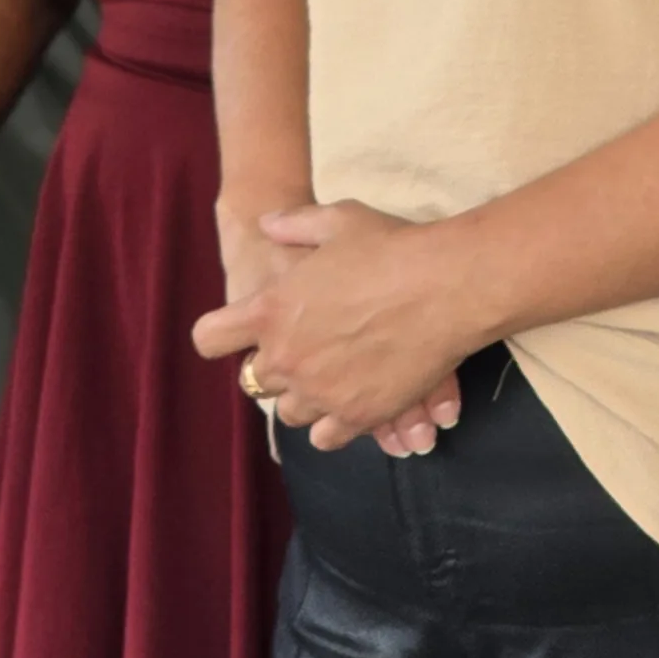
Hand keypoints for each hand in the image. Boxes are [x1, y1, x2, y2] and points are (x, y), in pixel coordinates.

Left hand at [191, 201, 483, 450]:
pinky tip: (352, 402)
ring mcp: (319, 392)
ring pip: (290, 413)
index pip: (210, 338)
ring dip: (305, 397)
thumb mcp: (338, 220)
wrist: (447, 286)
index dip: (220, 334)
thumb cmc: (392, 247)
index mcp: (270, 310)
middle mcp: (285, 357)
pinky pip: (326, 437)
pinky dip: (333, 424)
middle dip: (276, 366)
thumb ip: (295, 223)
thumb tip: (267, 224)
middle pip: (254, 381)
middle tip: (309, 348)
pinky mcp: (355, 416)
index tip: (239, 333)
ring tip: (334, 377)